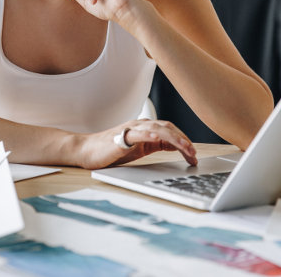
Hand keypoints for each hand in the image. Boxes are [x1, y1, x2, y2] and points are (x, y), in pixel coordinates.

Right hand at [76, 119, 198, 169]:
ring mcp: (130, 129)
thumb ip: (154, 145)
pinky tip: (157, 138)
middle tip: (193, 154)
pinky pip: (137, 134)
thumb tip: (173, 147)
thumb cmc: (110, 150)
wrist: (86, 150)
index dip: (184, 140)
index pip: (170, 131)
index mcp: (145, 129)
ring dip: (173, 138)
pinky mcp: (120, 137)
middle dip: (183, 140)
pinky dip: (149, 134)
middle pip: (167, 128)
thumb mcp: (138, 149)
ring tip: (184, 147)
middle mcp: (140, 125)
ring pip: (157, 129)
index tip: (193, 154)